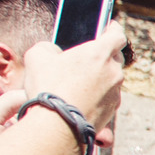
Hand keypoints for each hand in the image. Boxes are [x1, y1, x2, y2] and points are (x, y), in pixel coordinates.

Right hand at [12, 19, 128, 141]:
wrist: (57, 127)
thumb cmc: (47, 88)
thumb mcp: (37, 56)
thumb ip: (49, 48)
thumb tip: (53, 53)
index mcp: (100, 53)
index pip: (117, 34)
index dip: (112, 29)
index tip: (109, 27)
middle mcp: (114, 72)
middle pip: (115, 58)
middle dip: (103, 55)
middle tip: (88, 57)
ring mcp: (115, 93)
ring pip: (111, 80)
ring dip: (99, 78)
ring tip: (79, 83)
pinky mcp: (111, 111)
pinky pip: (106, 98)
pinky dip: (97, 96)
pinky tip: (80, 100)